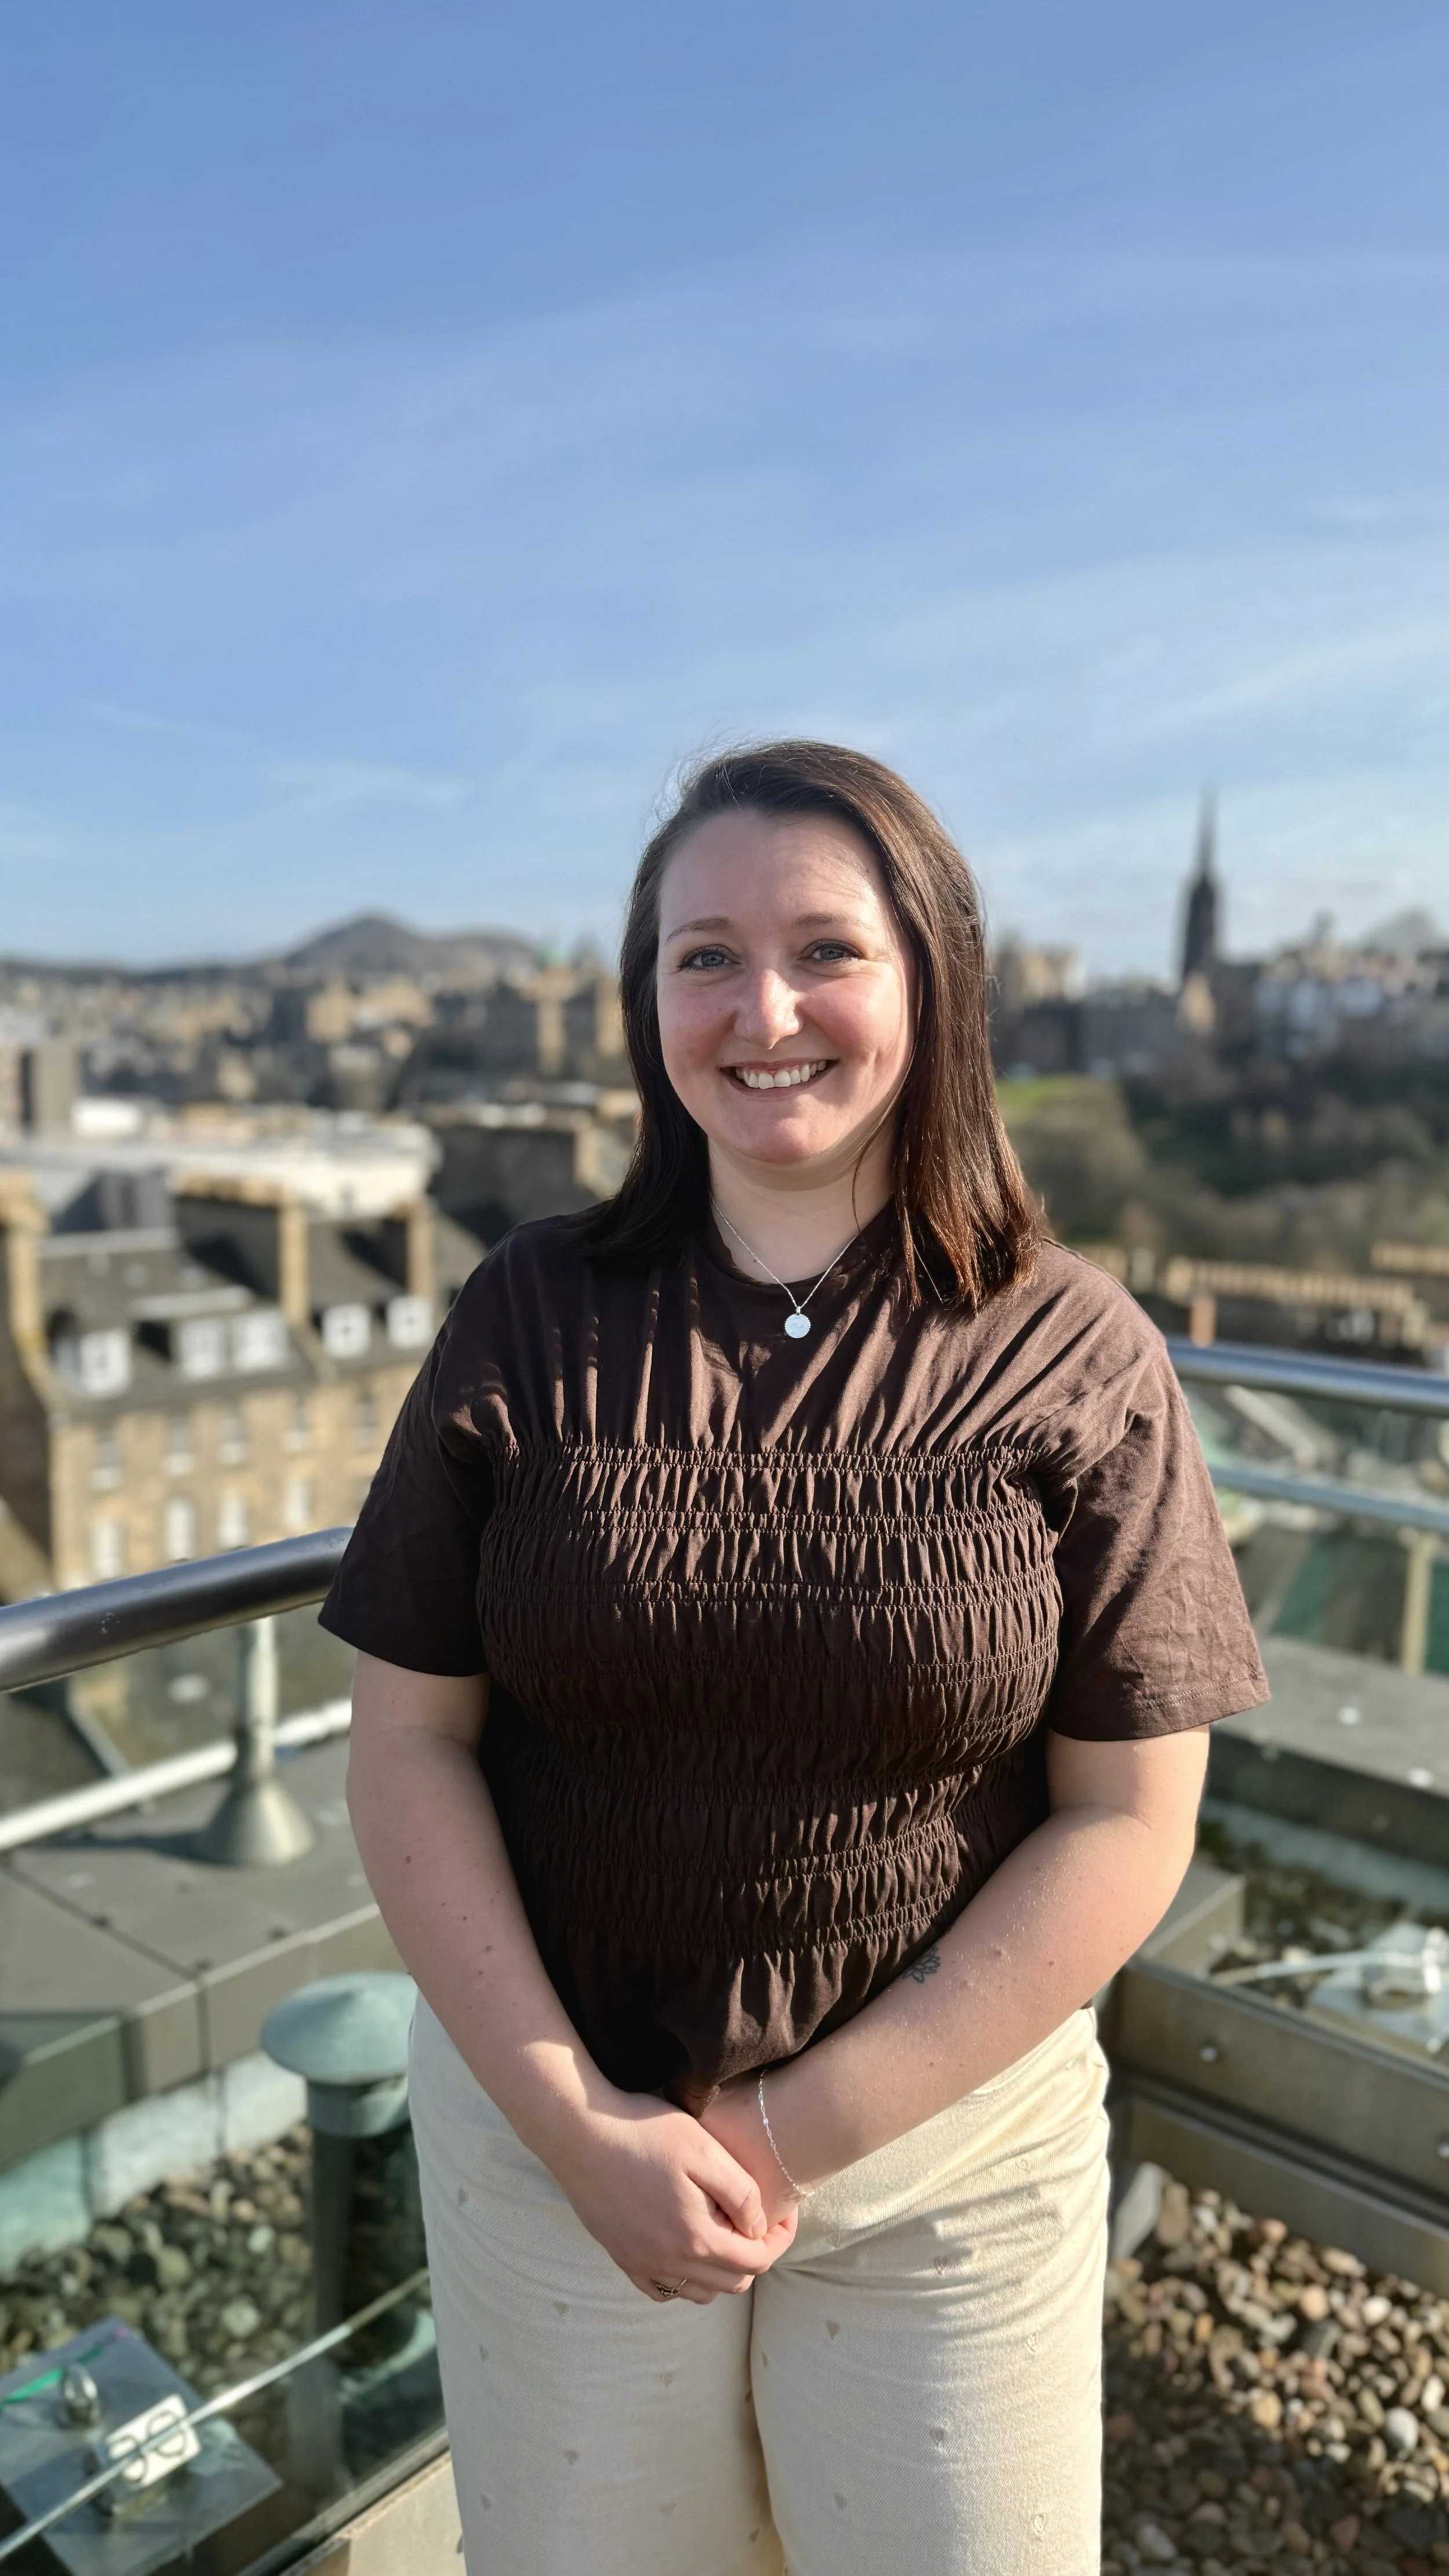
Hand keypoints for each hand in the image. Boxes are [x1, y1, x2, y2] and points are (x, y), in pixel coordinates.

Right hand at [547, 2088, 797, 2305]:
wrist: (580, 2132)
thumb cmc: (645, 2133)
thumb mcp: (705, 2150)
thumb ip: (741, 2194)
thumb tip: (756, 2228)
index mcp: (696, 2239)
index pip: (758, 2261)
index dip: (780, 2238)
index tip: (785, 2212)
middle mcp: (670, 2264)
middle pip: (733, 2282)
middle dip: (754, 2254)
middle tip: (755, 2219)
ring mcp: (643, 2265)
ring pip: (700, 2293)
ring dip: (723, 2271)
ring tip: (724, 2231)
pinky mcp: (621, 2258)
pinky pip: (663, 2291)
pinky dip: (685, 2281)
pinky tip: (686, 2250)